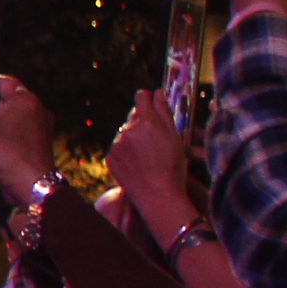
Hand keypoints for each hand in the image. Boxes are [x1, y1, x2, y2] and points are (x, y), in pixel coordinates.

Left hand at [105, 88, 196, 238]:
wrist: (157, 196)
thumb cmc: (173, 166)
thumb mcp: (176, 136)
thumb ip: (165, 111)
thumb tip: (158, 92)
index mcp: (147, 121)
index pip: (142, 96)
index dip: (148, 98)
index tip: (153, 102)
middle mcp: (128, 129)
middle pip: (134, 115)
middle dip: (143, 121)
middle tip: (156, 138)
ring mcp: (116, 144)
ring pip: (125, 132)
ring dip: (134, 136)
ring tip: (148, 154)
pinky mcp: (110, 157)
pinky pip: (118, 147)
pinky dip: (126, 151)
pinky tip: (138, 163)